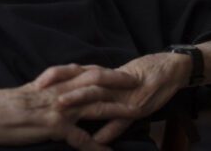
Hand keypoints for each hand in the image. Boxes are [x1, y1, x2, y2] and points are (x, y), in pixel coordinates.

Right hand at [0, 64, 137, 150]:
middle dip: (120, 84)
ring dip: (118, 110)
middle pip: (97, 84)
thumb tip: (57, 85)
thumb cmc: (6, 104)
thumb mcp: (30, 90)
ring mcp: (60, 108)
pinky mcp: (55, 126)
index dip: (106, 72)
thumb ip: (48, 87)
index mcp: (55, 82)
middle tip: (141, 84)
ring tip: (137, 113)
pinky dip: (97, 148)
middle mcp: (61, 92)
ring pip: (96, 106)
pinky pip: (82, 139)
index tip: (123, 72)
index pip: (86, 73)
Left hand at [49, 53, 191, 143]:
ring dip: (79, 103)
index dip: (57, 74)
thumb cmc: (142, 71)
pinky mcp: (137, 107)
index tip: (38, 81)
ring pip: (98, 96)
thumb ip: (95, 82)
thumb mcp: (115, 75)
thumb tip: (72, 87)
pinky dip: (109, 130)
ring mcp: (123, 95)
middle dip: (62, 87)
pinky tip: (96, 140)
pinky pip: (120, 120)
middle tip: (41, 94)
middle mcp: (112, 82)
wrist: (172, 69)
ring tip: (61, 110)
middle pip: (82, 81)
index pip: (76, 70)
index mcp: (104, 73)